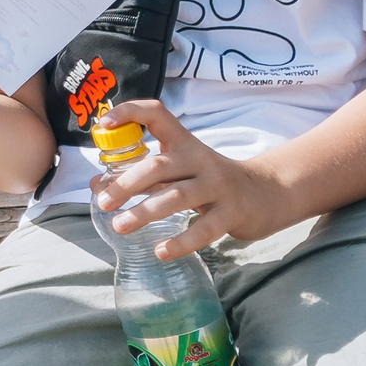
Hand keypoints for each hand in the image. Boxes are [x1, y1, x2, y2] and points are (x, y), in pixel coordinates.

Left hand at [91, 99, 296, 260]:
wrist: (267, 194)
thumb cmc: (211, 181)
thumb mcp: (180, 170)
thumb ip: (142, 175)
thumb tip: (97, 185)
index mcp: (184, 143)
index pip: (157, 114)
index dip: (129, 113)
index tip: (103, 123)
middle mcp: (199, 160)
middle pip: (159, 166)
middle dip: (127, 183)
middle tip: (103, 202)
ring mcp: (217, 186)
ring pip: (177, 197)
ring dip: (144, 212)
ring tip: (119, 226)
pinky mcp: (231, 213)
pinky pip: (204, 228)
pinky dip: (181, 241)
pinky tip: (160, 251)